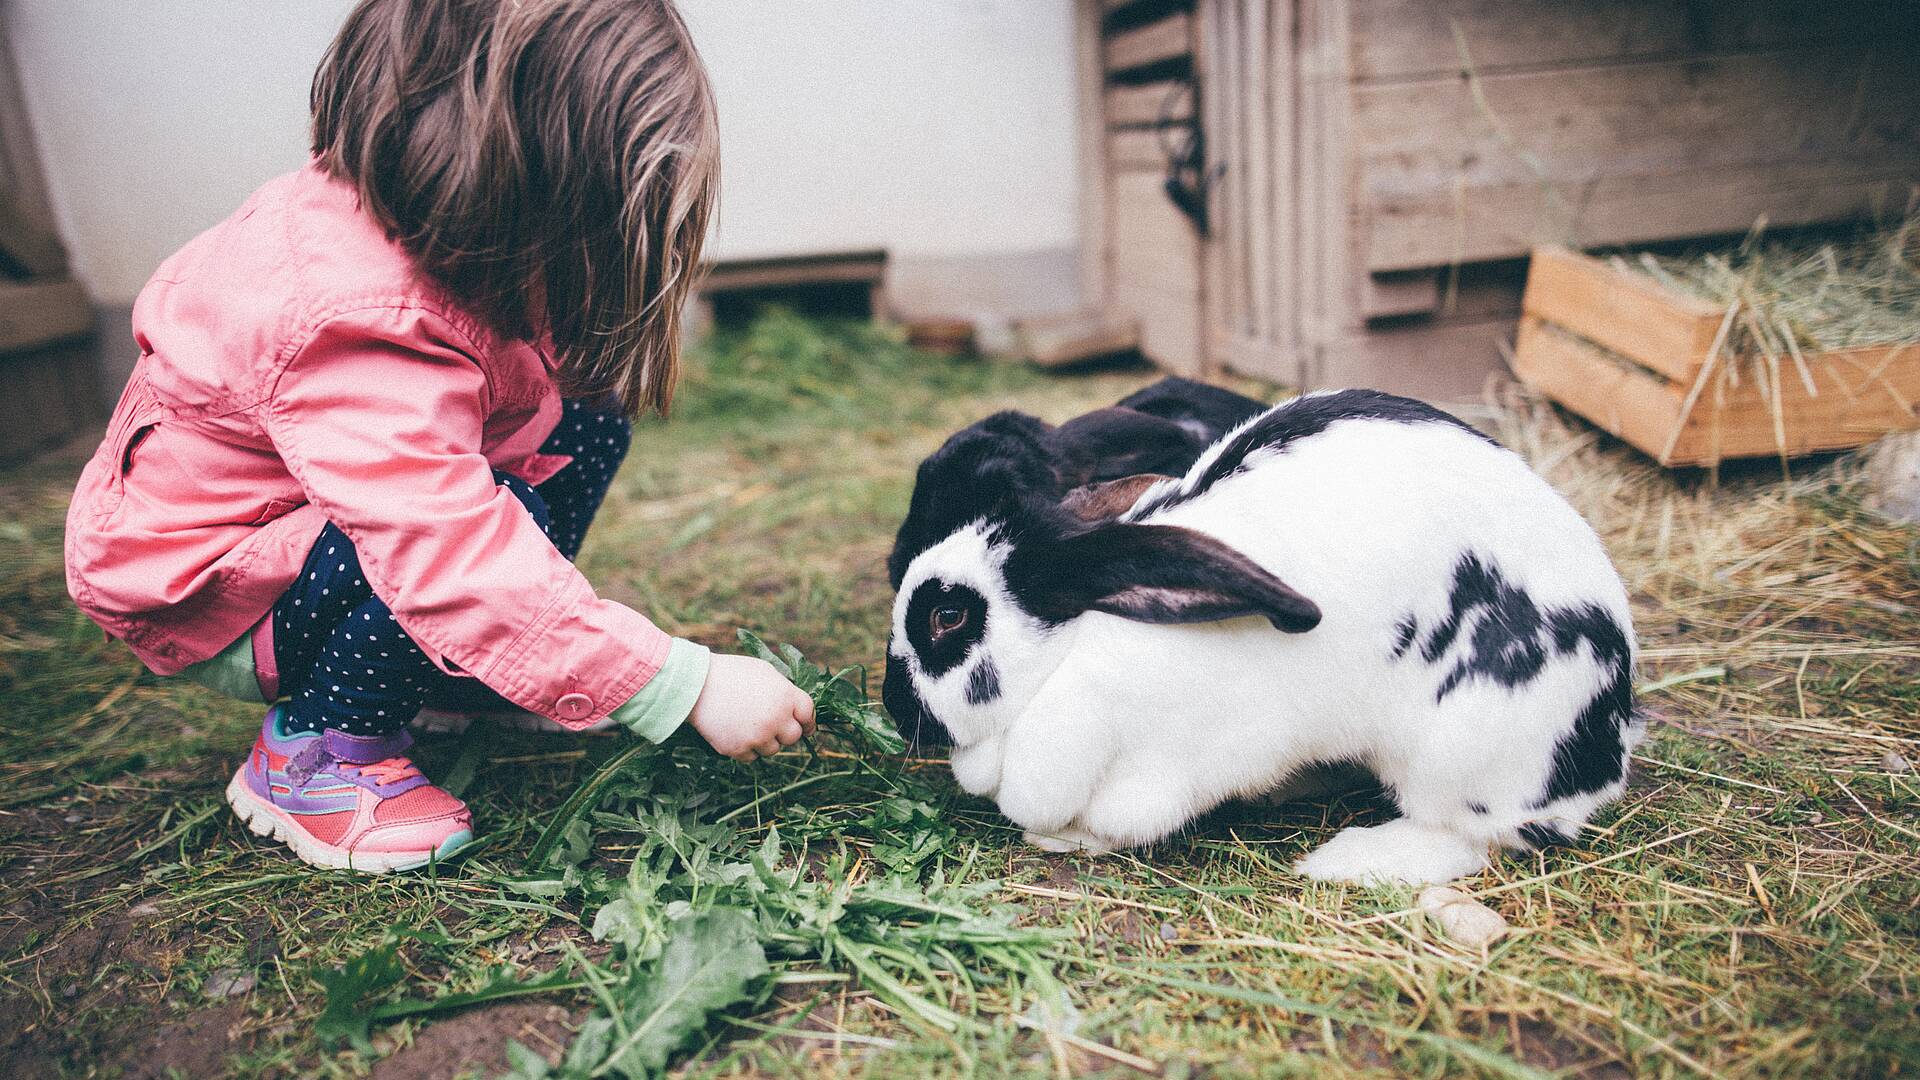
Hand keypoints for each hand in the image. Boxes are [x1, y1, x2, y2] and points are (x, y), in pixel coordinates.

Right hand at [687, 654, 815, 762]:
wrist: (696, 685)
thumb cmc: (731, 674)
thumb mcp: (765, 672)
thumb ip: (785, 690)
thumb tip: (798, 709)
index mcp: (786, 696)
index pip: (808, 715)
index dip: (807, 721)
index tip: (804, 725)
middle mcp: (776, 719)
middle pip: (794, 737)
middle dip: (785, 732)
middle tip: (770, 723)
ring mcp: (758, 737)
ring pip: (773, 750)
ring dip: (765, 741)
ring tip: (747, 723)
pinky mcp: (739, 750)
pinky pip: (752, 757)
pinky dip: (746, 748)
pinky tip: (734, 731)